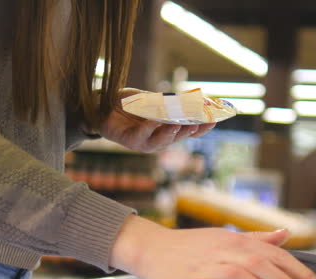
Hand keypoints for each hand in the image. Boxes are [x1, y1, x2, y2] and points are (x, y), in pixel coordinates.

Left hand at [98, 88, 215, 152]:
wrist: (100, 106)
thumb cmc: (127, 104)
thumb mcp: (150, 100)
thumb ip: (165, 102)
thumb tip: (186, 98)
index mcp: (166, 130)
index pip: (189, 131)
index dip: (202, 128)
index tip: (215, 120)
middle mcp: (158, 139)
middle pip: (178, 138)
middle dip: (190, 130)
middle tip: (200, 122)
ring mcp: (144, 142)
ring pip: (161, 142)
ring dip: (171, 133)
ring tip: (179, 124)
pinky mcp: (129, 141)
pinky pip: (141, 137)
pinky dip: (149, 129)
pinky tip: (155, 121)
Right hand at [110, 216, 315, 278]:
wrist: (153, 250)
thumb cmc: (191, 247)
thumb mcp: (225, 238)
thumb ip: (257, 240)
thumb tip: (285, 235)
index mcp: (235, 241)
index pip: (274, 254)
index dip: (298, 269)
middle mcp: (223, 252)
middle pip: (261, 264)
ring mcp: (206, 268)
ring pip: (241, 276)